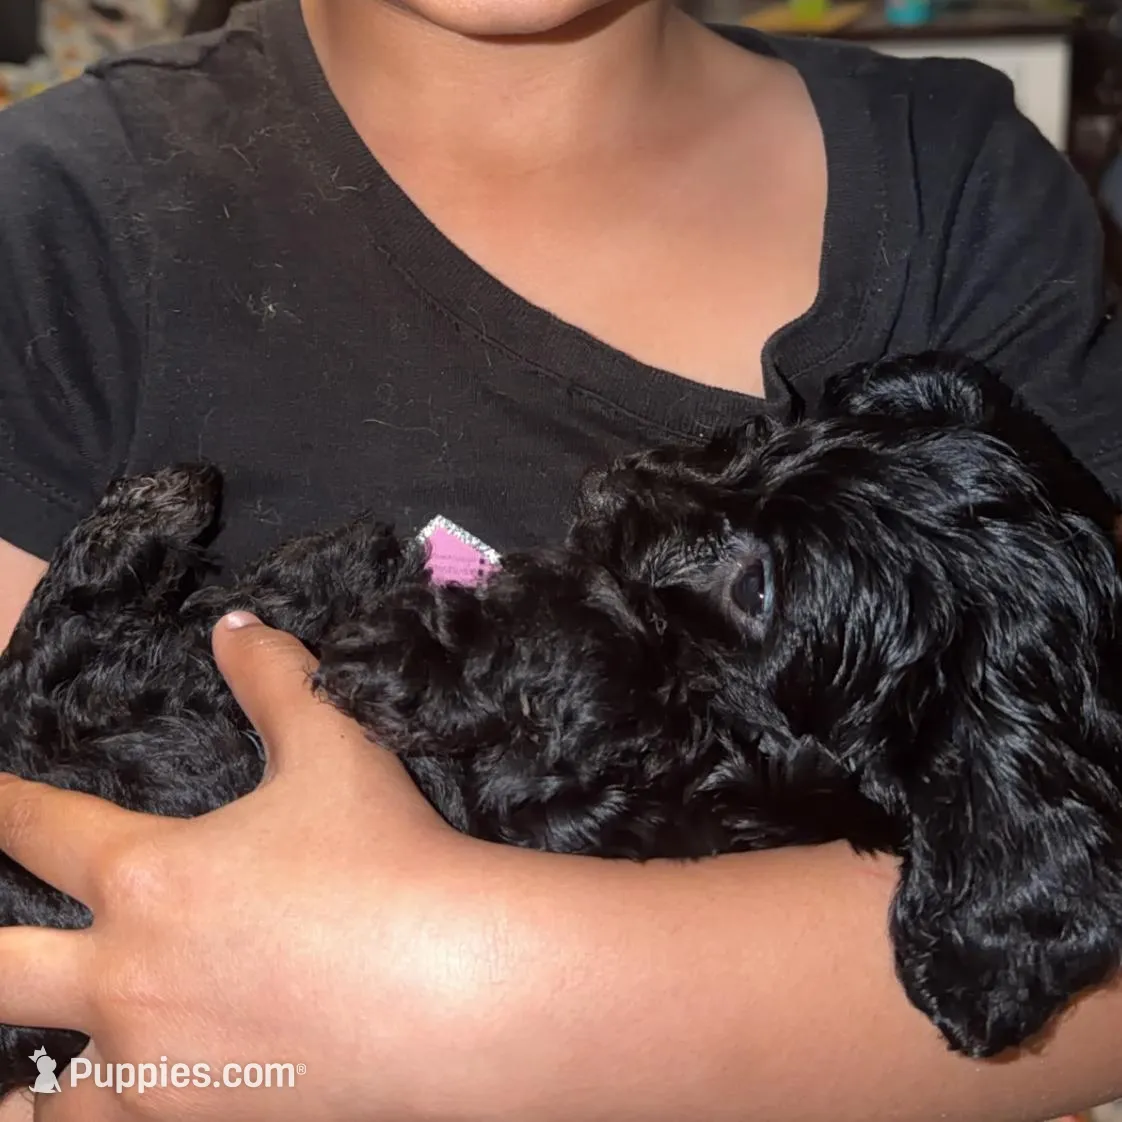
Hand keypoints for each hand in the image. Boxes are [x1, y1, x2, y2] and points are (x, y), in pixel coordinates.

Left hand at [0, 614, 508, 1120]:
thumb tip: (235, 626)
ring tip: (19, 1077)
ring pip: (36, 1096)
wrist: (454, 987)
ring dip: (21, 1079)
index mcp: (151, 878)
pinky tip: (103, 1110)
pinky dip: (89, 1120)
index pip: (37, 827)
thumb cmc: (390, 859)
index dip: (1, 804)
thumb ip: (275, 678)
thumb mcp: (337, 747)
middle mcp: (128, 979)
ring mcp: (156, 1067)